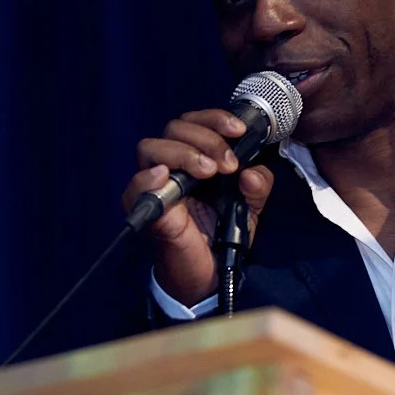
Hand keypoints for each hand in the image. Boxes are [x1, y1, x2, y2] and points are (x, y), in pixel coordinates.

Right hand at [122, 110, 275, 303]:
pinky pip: (136, 187)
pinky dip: (148, 177)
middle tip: (228, 164)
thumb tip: (252, 173)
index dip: (216, 119)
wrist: (211, 275)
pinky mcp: (147, 211)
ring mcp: (155, 187)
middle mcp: (171, 167)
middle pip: (174, 128)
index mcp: (195, 158)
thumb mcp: (251, 206)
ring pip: (152, 147)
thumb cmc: (223, 235)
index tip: (239, 131)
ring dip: (185, 153)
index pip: (194, 122)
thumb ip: (258, 185)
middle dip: (207, 138)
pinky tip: (166, 175)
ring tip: (211, 171)